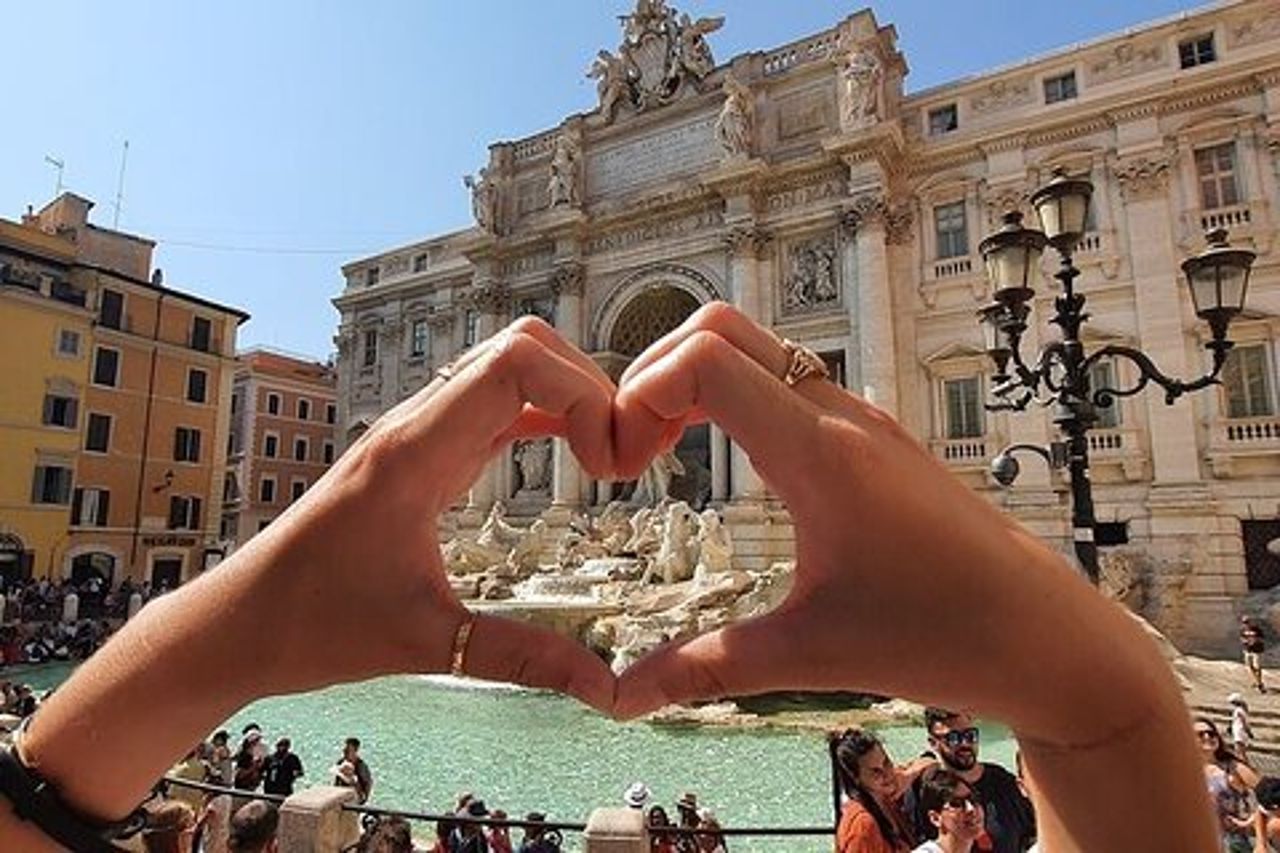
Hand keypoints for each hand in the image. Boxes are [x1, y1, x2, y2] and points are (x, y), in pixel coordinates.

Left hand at [243, 317, 619, 707]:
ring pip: (506, 368)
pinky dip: (540, 415)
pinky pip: (490, 405)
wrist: (238, 622)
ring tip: (608, 455)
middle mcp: (415, 425)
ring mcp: (415, 433)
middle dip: (588, 386)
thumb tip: (606, 688)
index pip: (517, 362)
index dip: (583, 393)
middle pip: (521, 348)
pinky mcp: (417, 453)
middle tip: (622, 456)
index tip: (610, 465)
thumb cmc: (313, 626)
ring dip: (566, 396)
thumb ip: (523, 659)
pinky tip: (571, 453)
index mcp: (415, 451)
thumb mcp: (429, 645)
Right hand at [610, 303, 1173, 743]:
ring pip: (758, 345)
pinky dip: (739, 397)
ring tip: (669, 454)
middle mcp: (841, 417)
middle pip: (721, 326)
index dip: (639, 394)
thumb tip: (619, 698)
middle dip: (654, 371)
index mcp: (820, 455)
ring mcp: (863, 419)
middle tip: (635, 451)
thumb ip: (705, 669)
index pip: (704, 361)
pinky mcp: (877, 437)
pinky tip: (734, 465)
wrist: (1052, 639)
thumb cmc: (942, 640)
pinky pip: (791, 381)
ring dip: (697, 380)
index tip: (623, 465)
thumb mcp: (810, 655)